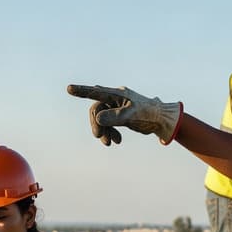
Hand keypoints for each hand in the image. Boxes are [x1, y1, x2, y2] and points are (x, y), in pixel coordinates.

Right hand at [66, 84, 182, 145]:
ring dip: (104, 131)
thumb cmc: (148, 114)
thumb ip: (114, 116)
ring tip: (110, 143)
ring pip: (101, 119)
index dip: (81, 91)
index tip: (69, 88)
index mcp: (117, 94)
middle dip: (96, 125)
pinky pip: (108, 124)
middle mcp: (115, 98)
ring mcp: (116, 107)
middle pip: (96, 110)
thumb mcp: (131, 115)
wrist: (162, 120)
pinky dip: (110, 133)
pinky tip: (117, 141)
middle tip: (98, 137)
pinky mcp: (119, 116)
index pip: (96, 92)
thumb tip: (97, 118)